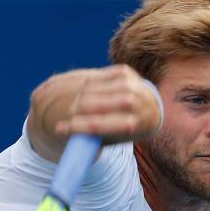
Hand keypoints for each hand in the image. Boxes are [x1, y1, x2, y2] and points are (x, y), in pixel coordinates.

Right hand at [28, 65, 162, 161]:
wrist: (151, 110)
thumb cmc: (124, 130)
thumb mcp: (112, 139)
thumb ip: (93, 136)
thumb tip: (66, 134)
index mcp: (131, 124)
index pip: (98, 124)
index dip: (76, 127)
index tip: (59, 129)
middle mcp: (132, 101)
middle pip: (90, 104)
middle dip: (72, 111)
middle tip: (62, 117)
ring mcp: (130, 83)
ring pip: (89, 88)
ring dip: (76, 98)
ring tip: (70, 108)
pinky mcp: (125, 71)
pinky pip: (95, 77)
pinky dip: (85, 86)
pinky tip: (81, 94)